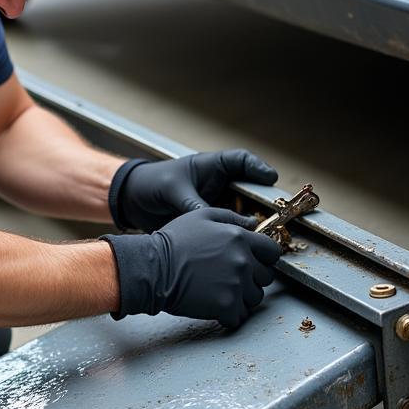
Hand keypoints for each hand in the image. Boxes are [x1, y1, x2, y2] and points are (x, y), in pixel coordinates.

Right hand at [101, 209, 280, 327]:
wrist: (153, 268)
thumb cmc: (174, 241)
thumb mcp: (201, 216)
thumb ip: (231, 217)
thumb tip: (252, 223)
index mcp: (239, 238)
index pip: (272, 251)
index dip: (264, 257)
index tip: (253, 261)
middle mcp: (243, 261)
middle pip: (266, 277)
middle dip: (252, 277)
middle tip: (229, 276)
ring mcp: (236, 285)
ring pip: (255, 298)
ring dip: (242, 297)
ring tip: (219, 290)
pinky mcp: (226, 306)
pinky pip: (240, 316)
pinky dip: (229, 314)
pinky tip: (214, 304)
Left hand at [112, 151, 277, 231]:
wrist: (134, 202)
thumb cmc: (152, 183)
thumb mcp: (173, 190)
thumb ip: (194, 204)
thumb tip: (215, 222)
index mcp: (212, 167)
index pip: (242, 161)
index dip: (258, 168)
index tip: (270, 177)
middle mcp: (220, 185)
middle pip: (250, 190)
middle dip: (263, 201)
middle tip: (274, 213)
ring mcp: (218, 204)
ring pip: (245, 212)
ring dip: (253, 222)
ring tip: (263, 233)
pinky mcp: (212, 223)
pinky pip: (230, 228)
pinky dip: (237, 236)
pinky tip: (243, 246)